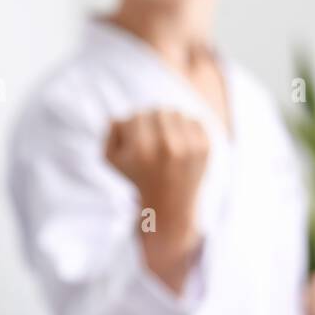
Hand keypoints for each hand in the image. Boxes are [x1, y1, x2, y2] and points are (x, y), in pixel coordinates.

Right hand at [105, 109, 208, 291]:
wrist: (171, 203)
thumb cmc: (138, 177)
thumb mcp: (112, 159)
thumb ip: (109, 134)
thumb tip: (119, 117)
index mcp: (142, 149)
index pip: (136, 116)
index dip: (132, 125)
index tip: (134, 139)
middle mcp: (167, 146)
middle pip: (157, 111)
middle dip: (151, 121)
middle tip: (150, 136)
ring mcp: (190, 146)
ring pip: (176, 113)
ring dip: (169, 121)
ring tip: (164, 137)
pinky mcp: (205, 147)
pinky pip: (194, 120)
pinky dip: (186, 127)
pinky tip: (180, 141)